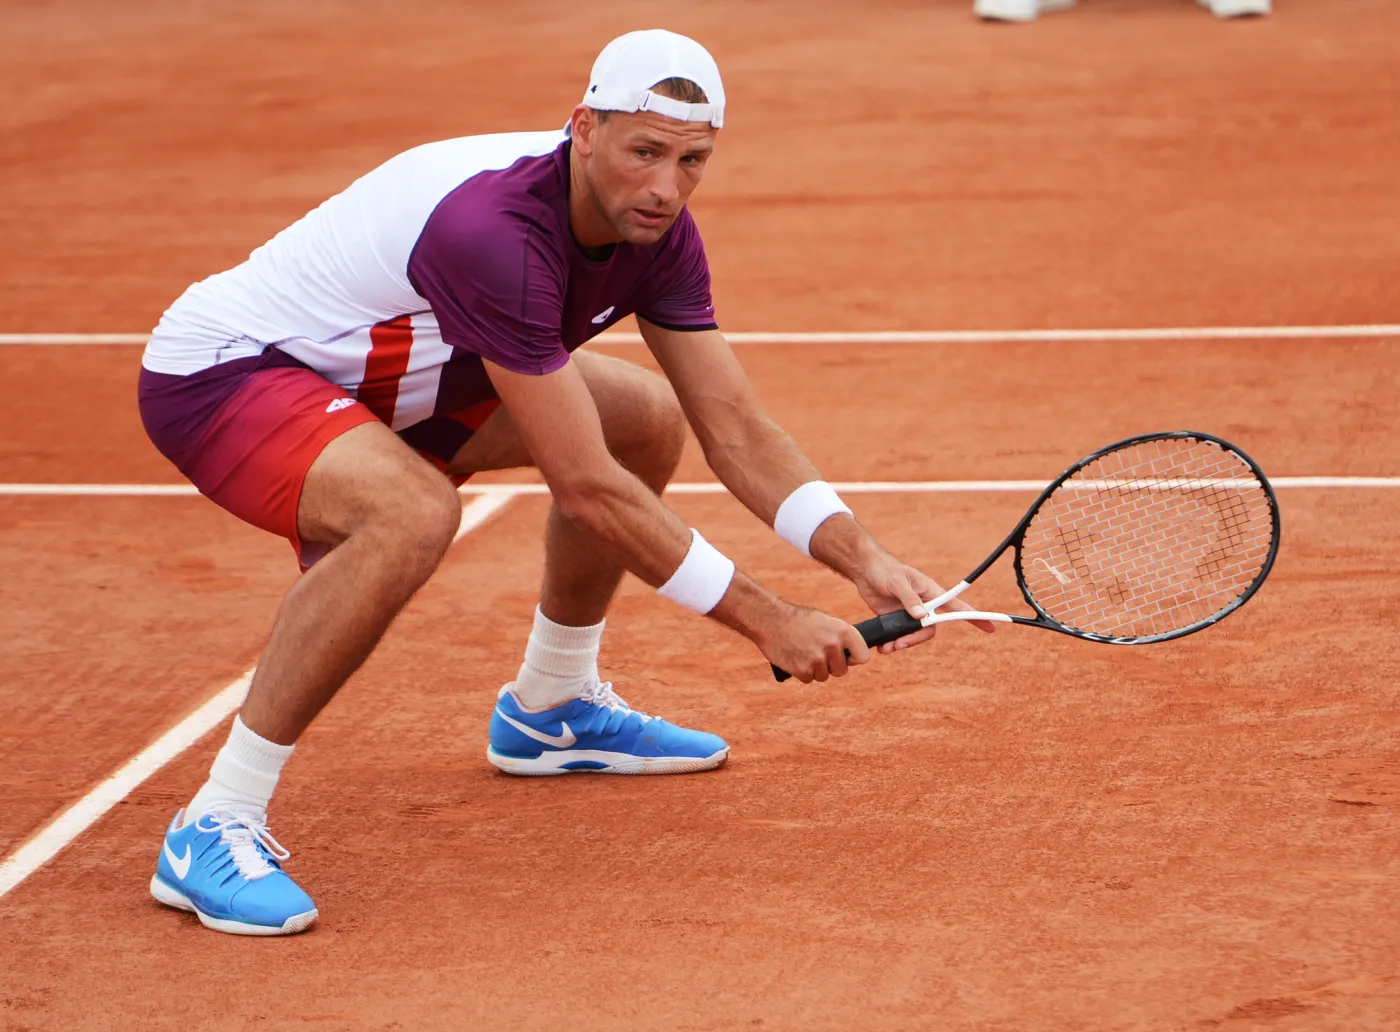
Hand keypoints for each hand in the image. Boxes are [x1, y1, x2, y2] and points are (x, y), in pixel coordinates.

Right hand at [759, 603, 870, 683]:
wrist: (769, 619)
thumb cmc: (797, 619)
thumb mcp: (824, 620)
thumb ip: (838, 637)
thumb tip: (850, 656)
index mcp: (842, 630)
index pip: (862, 656)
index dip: (854, 659)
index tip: (846, 658)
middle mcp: (833, 645)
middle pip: (841, 670)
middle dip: (831, 666)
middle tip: (817, 654)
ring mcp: (818, 659)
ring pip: (824, 676)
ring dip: (815, 669)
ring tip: (803, 652)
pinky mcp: (803, 670)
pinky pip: (809, 679)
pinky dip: (802, 672)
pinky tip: (795, 658)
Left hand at [852, 552, 995, 653]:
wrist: (865, 570)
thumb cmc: (885, 570)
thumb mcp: (897, 582)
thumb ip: (909, 599)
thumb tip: (922, 617)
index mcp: (931, 592)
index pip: (957, 606)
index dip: (974, 617)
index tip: (991, 627)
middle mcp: (924, 605)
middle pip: (931, 629)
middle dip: (917, 639)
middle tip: (900, 643)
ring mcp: (909, 613)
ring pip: (915, 635)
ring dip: (903, 644)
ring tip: (888, 648)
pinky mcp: (895, 619)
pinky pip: (900, 636)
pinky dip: (893, 643)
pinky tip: (884, 646)